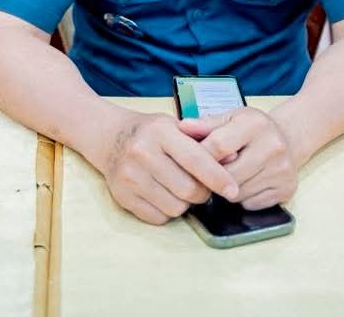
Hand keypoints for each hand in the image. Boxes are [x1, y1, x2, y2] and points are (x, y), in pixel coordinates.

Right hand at [99, 112, 239, 224]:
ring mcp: (130, 176)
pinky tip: (163, 194)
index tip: (233, 190)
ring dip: (185, 203)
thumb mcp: (177, 127)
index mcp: (160, 131)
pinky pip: (158, 217)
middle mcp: (142, 153)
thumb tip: (234, 159)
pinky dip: (167, 211)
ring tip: (179, 187)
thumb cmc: (151, 133)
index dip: (218, 178)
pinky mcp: (122, 196)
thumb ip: (205, 143)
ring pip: (175, 207)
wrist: (110, 137)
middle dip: (202, 193)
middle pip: (188, 190)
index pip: (196, 160)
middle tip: (201, 186)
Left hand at [181, 108, 299, 209]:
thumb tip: (183, 128)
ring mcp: (282, 170)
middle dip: (213, 177)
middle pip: (228, 175)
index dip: (200, 157)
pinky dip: (243, 199)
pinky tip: (245, 183)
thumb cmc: (251, 129)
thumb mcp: (230, 118)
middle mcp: (273, 146)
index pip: (218, 146)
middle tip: (209, 173)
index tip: (190, 161)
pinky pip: (251, 204)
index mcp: (255, 124)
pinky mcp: (287, 189)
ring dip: (226, 190)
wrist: (287, 138)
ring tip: (229, 176)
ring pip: (238, 193)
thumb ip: (205, 124)